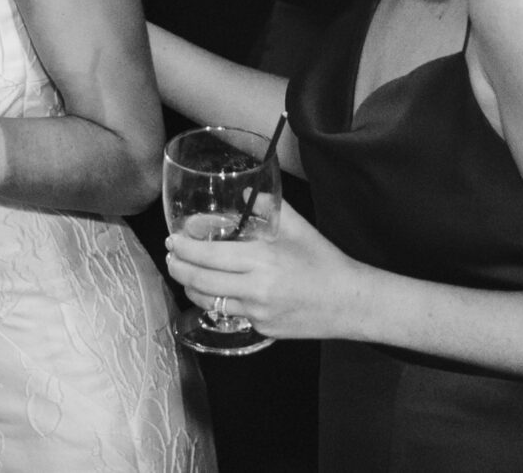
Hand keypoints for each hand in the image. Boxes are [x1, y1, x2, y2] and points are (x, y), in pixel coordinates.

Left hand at [165, 197, 371, 341]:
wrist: (351, 302)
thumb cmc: (323, 261)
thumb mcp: (297, 227)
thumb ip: (267, 207)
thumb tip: (242, 192)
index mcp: (262, 259)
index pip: (209, 255)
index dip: (185, 248)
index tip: (173, 239)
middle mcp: (255, 289)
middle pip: (200, 282)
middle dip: (178, 268)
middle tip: (171, 257)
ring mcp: (257, 313)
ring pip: (209, 303)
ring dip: (191, 288)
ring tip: (185, 274)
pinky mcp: (262, 329)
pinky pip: (231, 314)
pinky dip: (219, 302)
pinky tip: (216, 291)